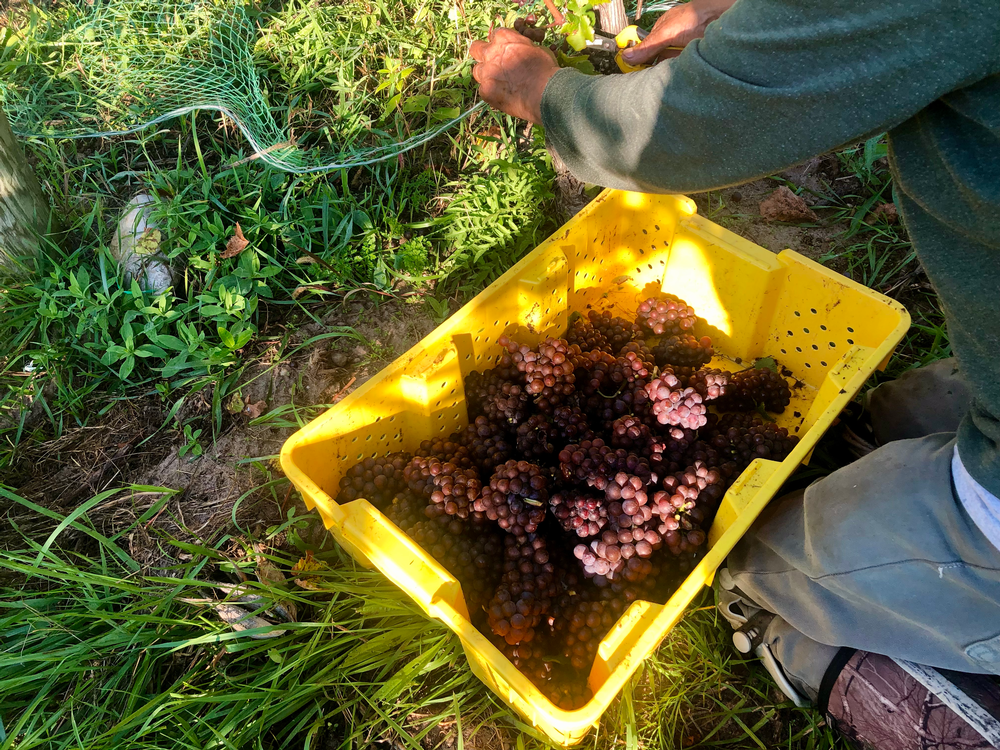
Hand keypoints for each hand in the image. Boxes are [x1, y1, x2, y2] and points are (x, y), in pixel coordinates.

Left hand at [470, 28, 559, 124]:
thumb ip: (521, 47)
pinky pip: (483, 90)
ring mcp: (486, 73)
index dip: (500, 44)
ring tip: (498, 82)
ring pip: (477, 71)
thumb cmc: (545, 69)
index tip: (505, 51)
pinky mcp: (485, 91)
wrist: (545, 93)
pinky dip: (491, 92)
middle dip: (482, 54)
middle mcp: (490, 53)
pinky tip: (502, 96)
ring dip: (485, 74)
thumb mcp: (536, 49)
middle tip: (491, 62)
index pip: (495, 35)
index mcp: (504, 38)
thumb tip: (520, 51)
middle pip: (476, 49)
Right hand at [621, 0, 735, 65]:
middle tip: (654, 72)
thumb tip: (627, 56)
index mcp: (661, 32)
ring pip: (670, 66)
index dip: (638, 60)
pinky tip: (683, 67)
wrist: (719, 17)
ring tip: (675, 65)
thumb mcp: (665, 34)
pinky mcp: (693, 57)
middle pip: (657, 61)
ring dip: (670, 68)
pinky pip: (682, 69)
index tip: (631, 70)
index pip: (645, 49)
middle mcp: (671, 41)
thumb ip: (647, 47)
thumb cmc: (692, 17)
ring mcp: (683, 49)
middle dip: (656, 66)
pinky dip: (681, 70)